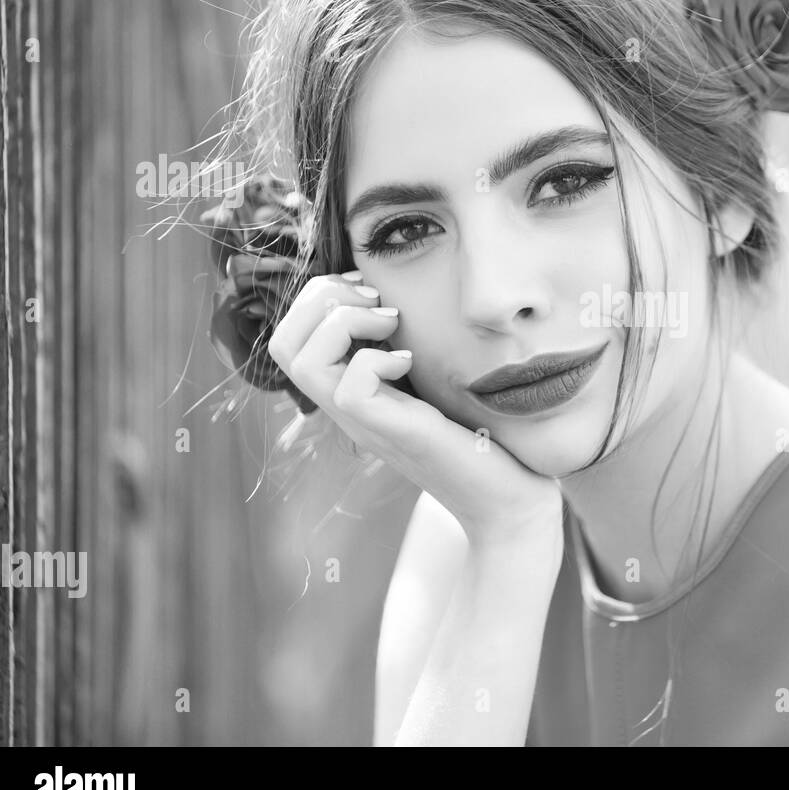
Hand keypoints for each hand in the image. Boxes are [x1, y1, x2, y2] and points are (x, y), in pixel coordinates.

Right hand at [266, 270, 561, 546]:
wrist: (505, 498)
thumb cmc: (480, 434)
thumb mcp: (434, 377)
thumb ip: (409, 344)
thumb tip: (399, 296)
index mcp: (350, 387)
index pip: (290, 335)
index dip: (320, 296)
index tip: (371, 291)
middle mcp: (346, 405)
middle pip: (283, 342)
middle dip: (323, 298)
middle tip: (377, 302)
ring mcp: (365, 422)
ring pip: (302, 360)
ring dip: (345, 321)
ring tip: (392, 323)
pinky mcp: (392, 432)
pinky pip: (349, 388)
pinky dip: (377, 360)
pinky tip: (410, 360)